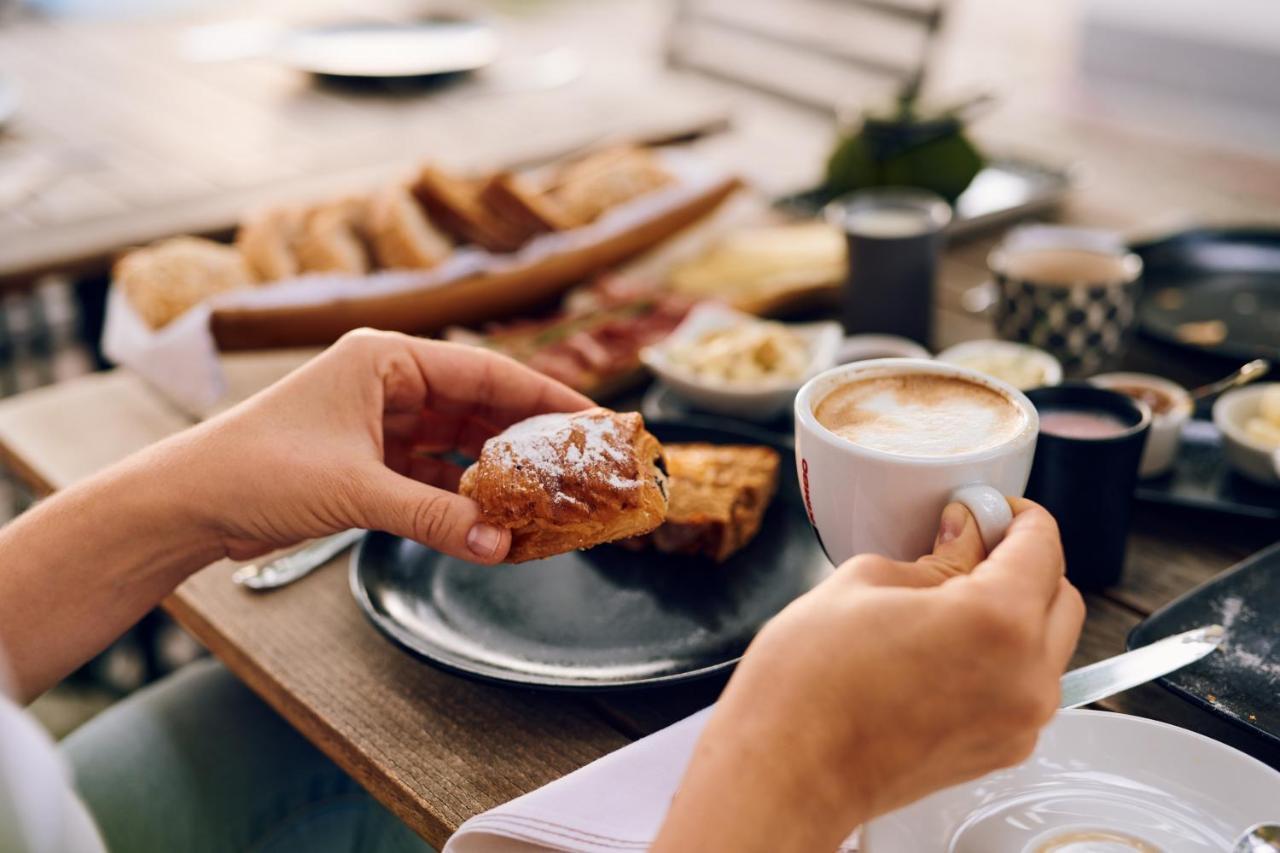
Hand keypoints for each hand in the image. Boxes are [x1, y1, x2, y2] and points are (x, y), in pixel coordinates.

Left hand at [176, 329, 591, 562]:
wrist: (186, 504)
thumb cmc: (255, 470)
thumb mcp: (356, 490)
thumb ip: (434, 516)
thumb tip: (500, 545)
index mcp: (386, 359)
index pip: (485, 373)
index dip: (544, 398)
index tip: (592, 422)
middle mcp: (388, 383)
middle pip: (479, 406)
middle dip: (528, 438)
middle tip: (582, 465)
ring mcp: (379, 422)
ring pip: (459, 443)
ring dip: (497, 472)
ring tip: (549, 496)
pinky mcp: (369, 462)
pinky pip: (433, 475)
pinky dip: (462, 496)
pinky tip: (494, 519)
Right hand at [654, 500, 1083, 852]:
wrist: (785, 771)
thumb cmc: (807, 685)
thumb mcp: (865, 582)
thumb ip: (935, 555)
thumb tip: (964, 535)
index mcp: (999, 621)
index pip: (1043, 546)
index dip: (1013, 515)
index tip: (985, 509)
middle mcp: (1026, 677)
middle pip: (1060, 596)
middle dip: (1023, 563)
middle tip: (967, 546)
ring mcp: (1018, 722)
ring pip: (1047, 645)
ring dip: (1015, 613)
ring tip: (948, 600)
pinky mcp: (999, 751)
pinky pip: (1023, 687)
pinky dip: (1001, 658)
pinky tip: (943, 647)